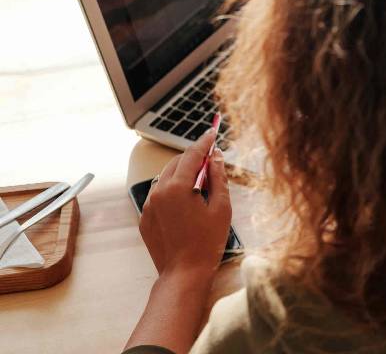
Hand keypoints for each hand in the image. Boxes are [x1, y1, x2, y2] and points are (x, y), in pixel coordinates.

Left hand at [139, 128, 232, 282]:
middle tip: (212, 161)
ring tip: (201, 185)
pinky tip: (187, 203)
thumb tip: (216, 157)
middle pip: (176, 163)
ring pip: (166, 178)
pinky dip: (173, 191)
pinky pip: (159, 195)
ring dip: (182, 174)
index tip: (213, 132)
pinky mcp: (145, 218)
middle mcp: (158, 192)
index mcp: (177, 187)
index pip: (192, 155)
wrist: (184, 273)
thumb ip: (218, 178)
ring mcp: (149, 206)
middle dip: (193, 158)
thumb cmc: (207, 242)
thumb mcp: (221, 207)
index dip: (204, 142)